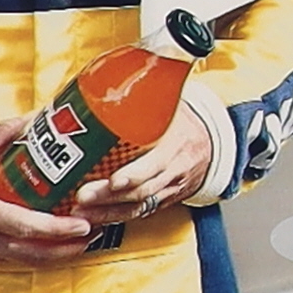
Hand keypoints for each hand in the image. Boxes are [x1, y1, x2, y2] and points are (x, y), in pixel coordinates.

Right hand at [0, 117, 93, 264]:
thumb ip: (0, 135)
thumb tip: (32, 118)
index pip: (25, 226)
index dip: (56, 229)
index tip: (82, 223)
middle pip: (34, 253)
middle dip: (67, 246)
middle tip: (94, 231)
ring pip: (27, 262)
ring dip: (57, 255)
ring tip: (83, 241)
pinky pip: (15, 261)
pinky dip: (38, 257)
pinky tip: (54, 247)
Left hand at [68, 102, 211, 224]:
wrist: (211, 145)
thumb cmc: (184, 121)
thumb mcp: (171, 106)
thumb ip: (145, 96)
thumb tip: (111, 74)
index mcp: (176, 146)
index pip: (155, 165)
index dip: (134, 175)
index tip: (113, 180)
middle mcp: (172, 173)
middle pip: (140, 191)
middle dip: (109, 198)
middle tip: (82, 196)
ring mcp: (166, 190)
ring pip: (136, 208)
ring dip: (106, 213)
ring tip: (80, 211)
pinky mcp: (159, 201)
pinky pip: (137, 214)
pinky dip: (114, 218)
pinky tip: (92, 218)